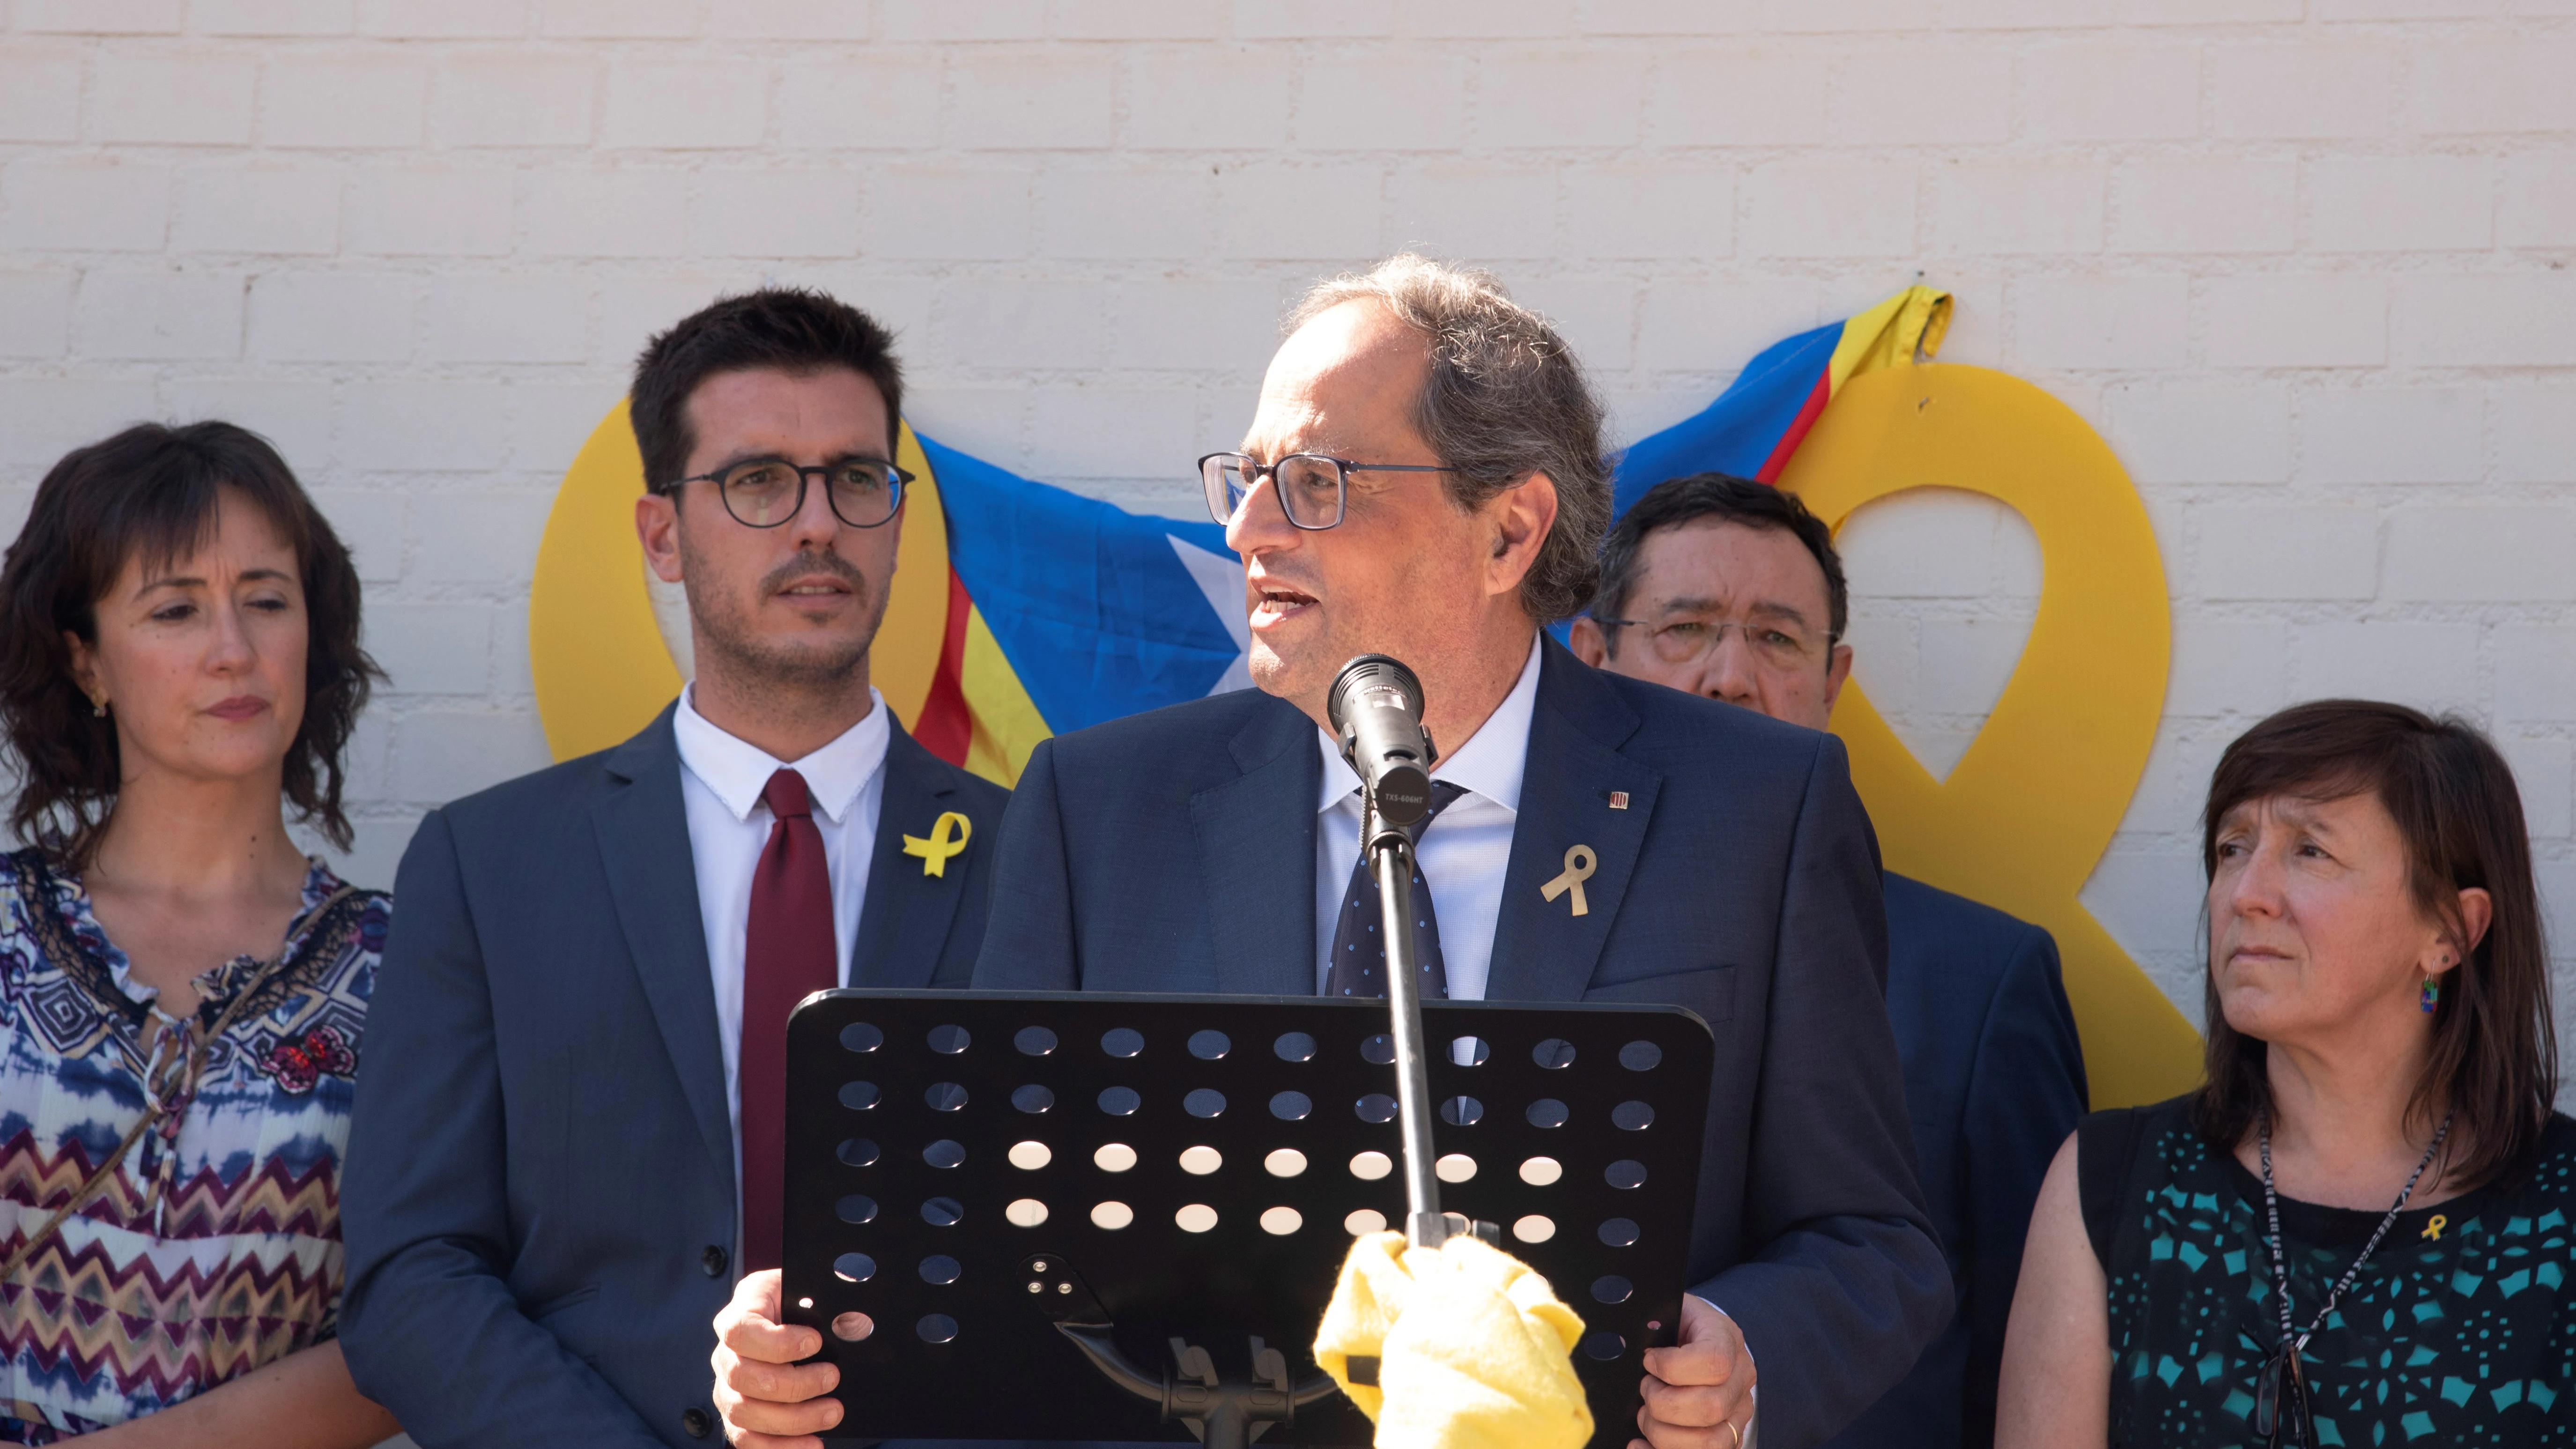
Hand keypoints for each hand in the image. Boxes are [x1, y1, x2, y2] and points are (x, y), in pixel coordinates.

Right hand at [711, 1268, 848, 1447]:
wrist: (798, 1317)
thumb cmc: (805, 1303)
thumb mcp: (812, 1290)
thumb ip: (827, 1306)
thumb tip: (852, 1328)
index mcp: (741, 1311)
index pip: (739, 1330)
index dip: (776, 1342)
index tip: (816, 1342)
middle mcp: (726, 1351)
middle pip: (740, 1376)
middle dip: (793, 1383)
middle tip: (833, 1377)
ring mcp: (727, 1386)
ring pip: (743, 1411)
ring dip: (792, 1418)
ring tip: (832, 1412)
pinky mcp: (737, 1414)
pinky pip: (746, 1438)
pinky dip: (780, 1447)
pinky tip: (812, 1443)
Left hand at [1633, 1295, 1753, 1448]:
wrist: (1701, 1337)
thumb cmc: (1678, 1326)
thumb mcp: (1667, 1311)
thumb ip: (1651, 1322)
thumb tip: (1630, 1347)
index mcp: (1726, 1338)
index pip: (1713, 1361)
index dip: (1672, 1367)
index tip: (1648, 1361)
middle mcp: (1741, 1377)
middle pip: (1710, 1407)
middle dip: (1663, 1405)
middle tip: (1645, 1390)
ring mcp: (1738, 1410)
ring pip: (1711, 1441)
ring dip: (1664, 1435)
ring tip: (1645, 1417)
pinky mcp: (1730, 1435)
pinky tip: (1640, 1445)